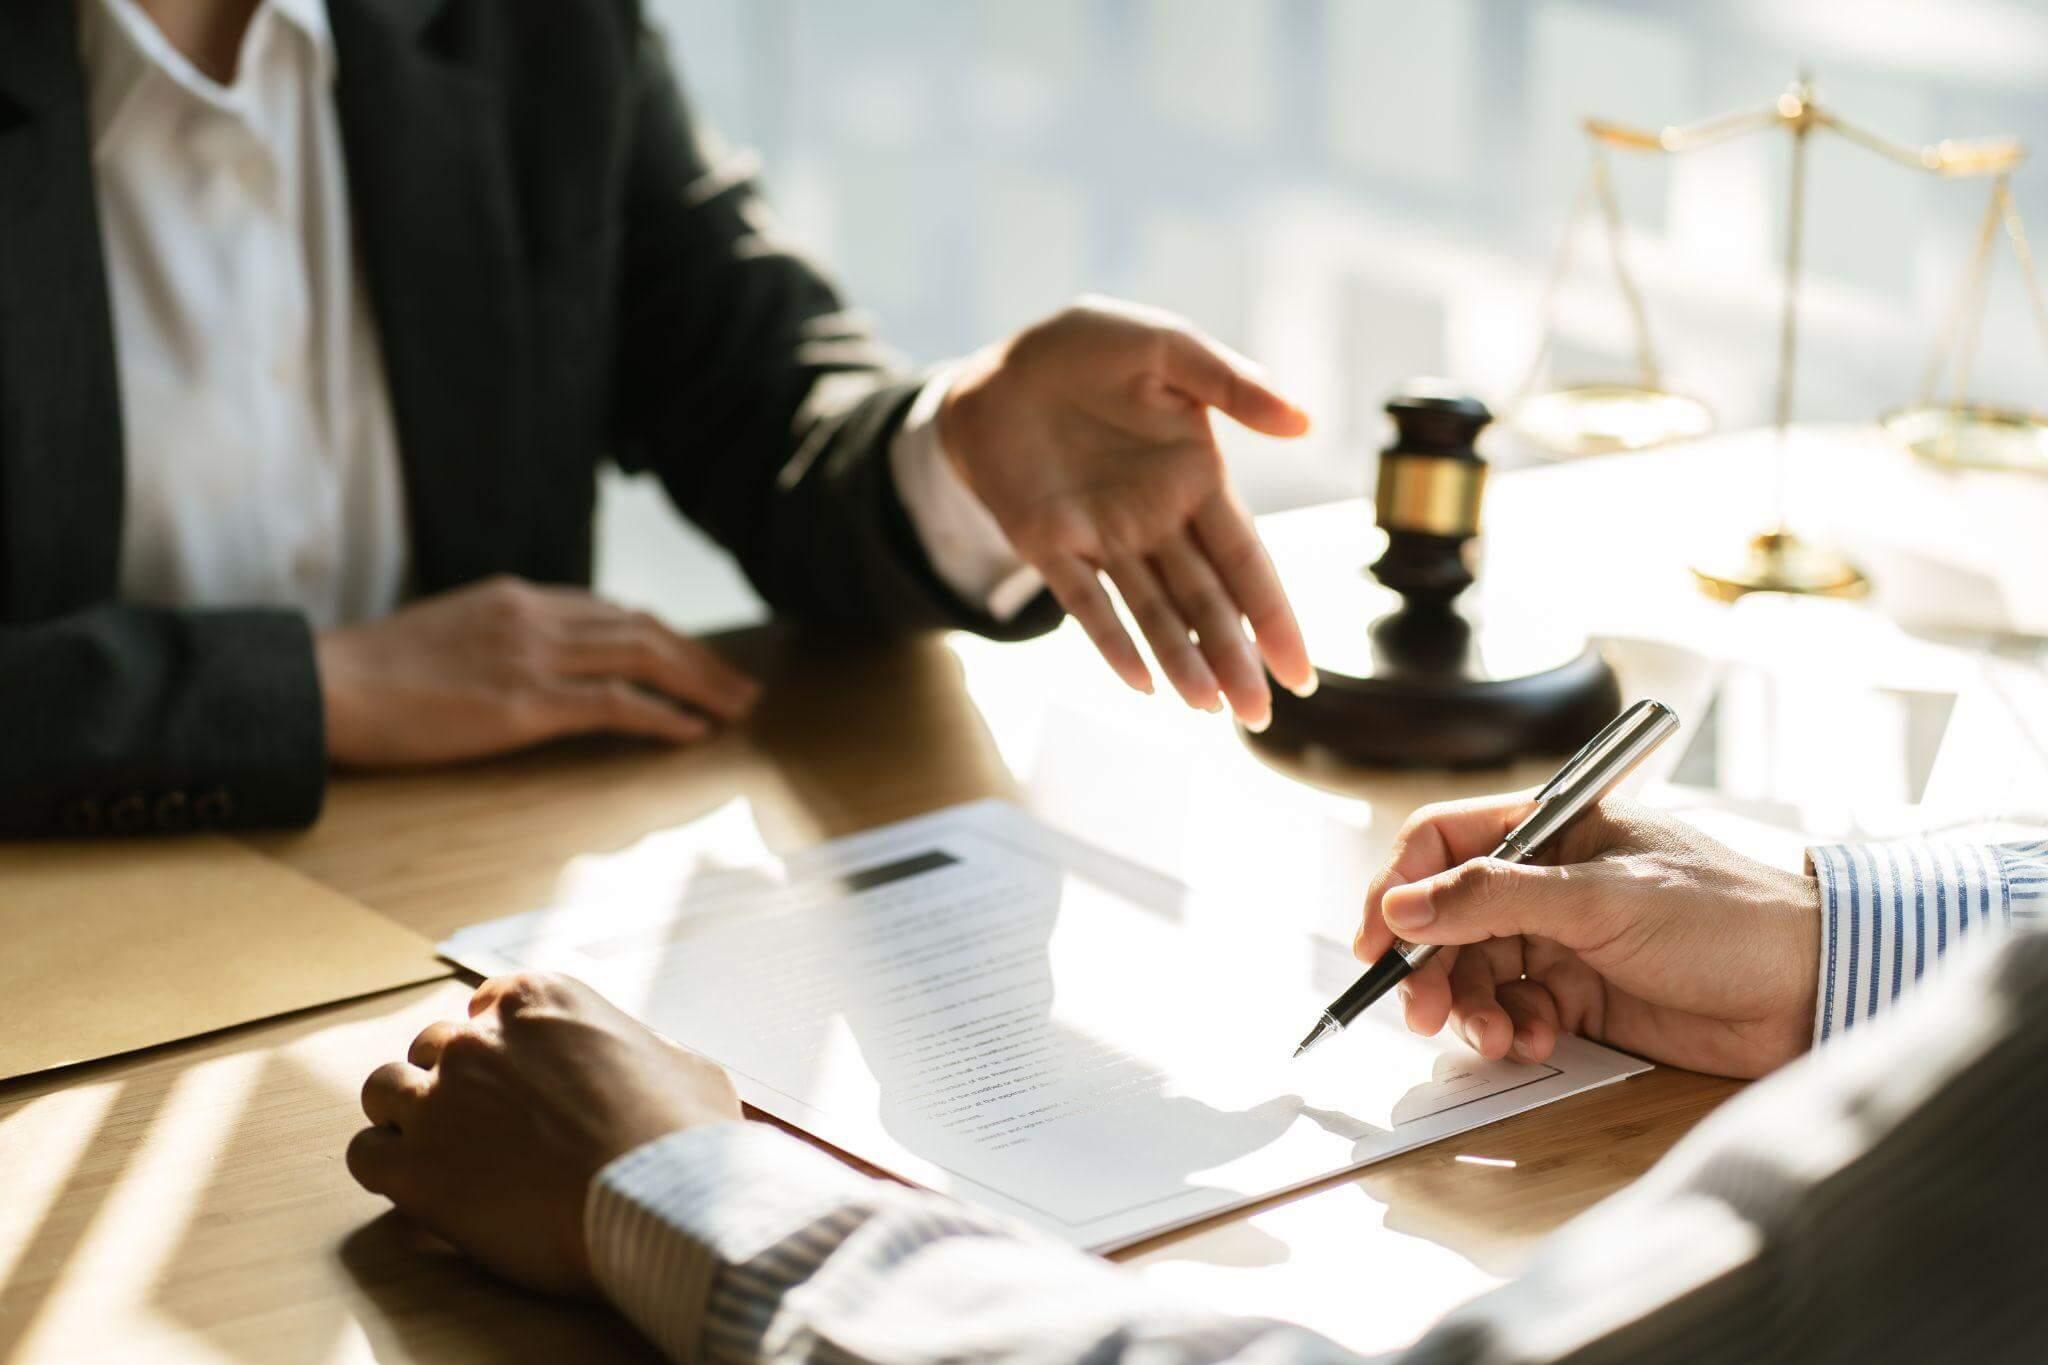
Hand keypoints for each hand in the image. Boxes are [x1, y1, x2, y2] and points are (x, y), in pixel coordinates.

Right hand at [315, 576, 758, 766]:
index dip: (663, 637)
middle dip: (700, 659)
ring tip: (736, 709)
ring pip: (643, 657)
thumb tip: (538, 668)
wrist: (327, 687)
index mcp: (517, 597)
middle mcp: (535, 617)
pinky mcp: (524, 703)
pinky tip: (691, 732)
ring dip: (699, 684)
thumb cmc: (374, 675)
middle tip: (741, 688)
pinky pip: (615, 704)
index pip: (611, 610)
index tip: (694, 660)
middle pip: (642, 628)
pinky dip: (662, 716)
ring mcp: (532, 657)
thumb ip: (502, 641)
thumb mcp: (449, 636)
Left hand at [346, 973, 740, 1296]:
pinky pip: (366, 1155)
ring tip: (439, 1151)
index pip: (490, 1003)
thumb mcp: (684, 1067)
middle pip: (434, 1047)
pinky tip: (418, 1187)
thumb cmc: (682, 1134)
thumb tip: (655, 1072)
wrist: (658, 1197)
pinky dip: (386, 1168)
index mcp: (542, 1001)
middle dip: (452, 1081)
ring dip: (405, 1115)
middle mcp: (480, 1040)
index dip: (500, 1043)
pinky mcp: (415, 1167)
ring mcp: (440, 1101)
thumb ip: (647, 1056)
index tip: (514, 1075)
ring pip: (383, 1090)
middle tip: (481, 1124)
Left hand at [940, 297, 1316, 730]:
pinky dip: (1110, 640)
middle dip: (1234, 658)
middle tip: (1259, 716)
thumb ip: (1232, 384)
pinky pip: (1084, 600)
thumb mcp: (1166, 347)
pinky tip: (1139, 682)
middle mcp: (1156, 522)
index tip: (1300, 672)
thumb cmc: (1090, 350)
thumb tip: (1304, 423)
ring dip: (1180, 660)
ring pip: (1152, 613)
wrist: (1002, 363)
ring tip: (1209, 708)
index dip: (1272, 615)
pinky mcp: (1050, 544)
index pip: (1246, 560)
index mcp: (1196, 481)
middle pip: (1205, 603)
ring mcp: (1103, 538)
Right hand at [1355, 796, 1821, 1078]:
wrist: (1813, 987)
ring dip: (1472, 1007)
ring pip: (1478, 972)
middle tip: (1423, 1012)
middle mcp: (1547, 879)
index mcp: (1551, 827)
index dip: (1399, 887)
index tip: (1378, 942)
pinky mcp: (1583, 995)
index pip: (1442, 843)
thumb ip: (1494, 899)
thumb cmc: (1726, 914)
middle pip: (1448, 917)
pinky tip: (1535, 1043)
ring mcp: (1564, 939)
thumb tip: (1404, 906)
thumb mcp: (1600, 898)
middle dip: (1431, 966)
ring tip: (1495, 1037)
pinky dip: (1513, 1031)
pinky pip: (1517, 1011)